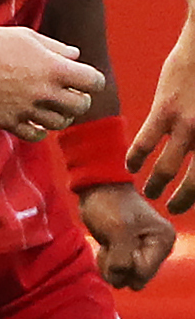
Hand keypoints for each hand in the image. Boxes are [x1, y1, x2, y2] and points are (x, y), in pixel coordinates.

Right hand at [0, 23, 103, 142]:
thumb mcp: (26, 36)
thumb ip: (55, 47)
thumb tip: (76, 56)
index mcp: (54, 68)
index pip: (94, 82)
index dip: (92, 80)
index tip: (83, 79)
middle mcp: (45, 91)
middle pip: (81, 105)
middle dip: (78, 99)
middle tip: (67, 94)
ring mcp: (27, 108)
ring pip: (60, 123)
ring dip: (59, 115)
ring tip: (49, 107)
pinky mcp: (9, 121)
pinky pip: (36, 135)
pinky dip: (40, 130)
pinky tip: (34, 121)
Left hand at [79, 182, 176, 288]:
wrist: (96, 186)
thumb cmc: (109, 204)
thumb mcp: (117, 230)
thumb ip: (122, 259)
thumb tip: (120, 281)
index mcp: (162, 241)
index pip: (144, 273)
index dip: (125, 265)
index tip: (114, 245)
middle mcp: (157, 249)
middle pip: (136, 278)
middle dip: (118, 267)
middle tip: (108, 246)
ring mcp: (143, 251)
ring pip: (125, 276)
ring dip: (111, 265)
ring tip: (106, 244)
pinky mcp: (128, 251)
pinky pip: (118, 270)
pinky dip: (108, 262)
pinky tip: (104, 247)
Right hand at [129, 21, 194, 210]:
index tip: (189, 202)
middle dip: (182, 200)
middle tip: (173, 208)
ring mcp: (187, 125)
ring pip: (168, 168)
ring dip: (157, 184)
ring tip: (150, 192)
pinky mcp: (166, 110)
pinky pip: (146, 142)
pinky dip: (136, 157)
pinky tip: (129, 165)